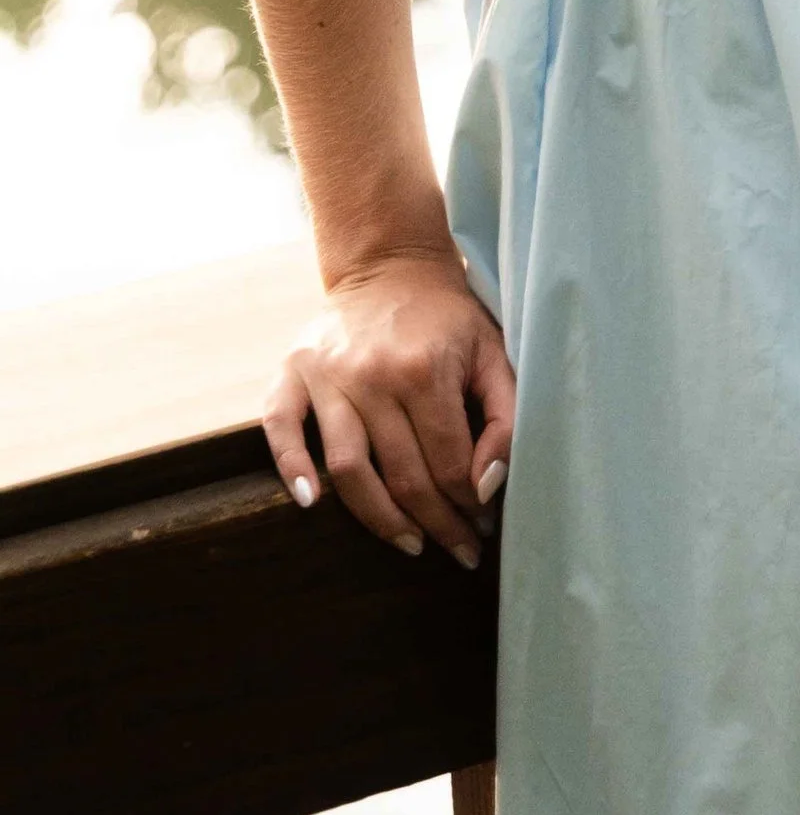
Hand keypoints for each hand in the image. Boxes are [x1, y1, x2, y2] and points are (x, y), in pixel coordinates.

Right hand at [265, 247, 514, 563]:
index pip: (449, 463)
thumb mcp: (493, 351)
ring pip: (348, 469)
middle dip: (436, 523)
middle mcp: (372, 375)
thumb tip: (486, 486)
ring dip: (378, 519)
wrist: (390, 264)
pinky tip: (310, 503)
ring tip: (409, 544)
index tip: (483, 527)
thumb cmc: (448, 318)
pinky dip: (290, 468)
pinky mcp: (291, 372)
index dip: (469, 504)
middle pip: (403, 475)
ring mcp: (326, 376)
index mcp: (425, 369)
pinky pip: (280, 428)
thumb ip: (504, 415)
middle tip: (456, 550)